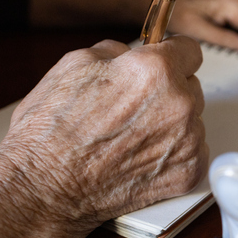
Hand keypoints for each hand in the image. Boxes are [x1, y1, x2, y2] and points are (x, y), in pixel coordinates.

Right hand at [0, 36, 207, 237]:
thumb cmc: (52, 130)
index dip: (171, 56)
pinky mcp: (189, 172)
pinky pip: (192, 152)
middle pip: (191, 87)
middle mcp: (180, 105)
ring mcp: (189, 142)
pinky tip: (141, 158)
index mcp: (155, 71)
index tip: (165, 65)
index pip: (190, 51)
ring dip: (171, 125)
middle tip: (134, 109)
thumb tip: (136, 53)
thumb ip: (118, 52)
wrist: (44, 187)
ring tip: (132, 137)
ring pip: (192, 121)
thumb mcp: (76, 64)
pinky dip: (172, 154)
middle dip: (168, 93)